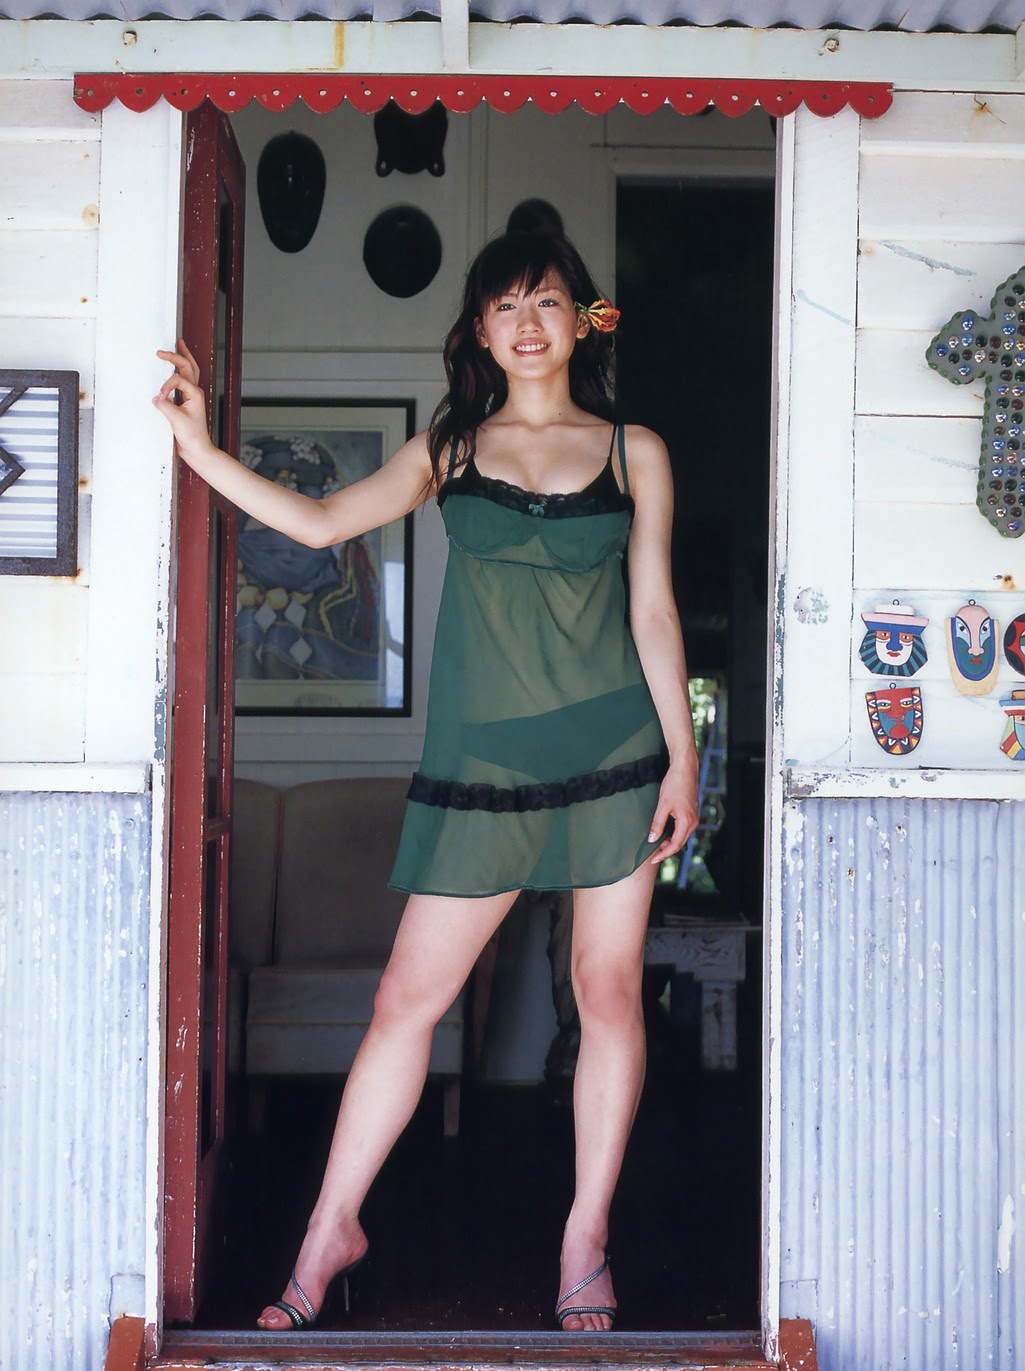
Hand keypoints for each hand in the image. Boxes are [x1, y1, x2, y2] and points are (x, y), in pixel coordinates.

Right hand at [153, 339, 212, 460]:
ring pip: (190, 371)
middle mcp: (195, 392)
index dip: (166, 386)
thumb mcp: (176, 420)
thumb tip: (155, 397)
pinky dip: (179, 370)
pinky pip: (183, 381)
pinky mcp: (186, 402)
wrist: (197, 449)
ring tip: (179, 344)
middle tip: (162, 351)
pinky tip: (174, 367)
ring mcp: (192, 396)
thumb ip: (164, 406)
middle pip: (188, 366)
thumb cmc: (192, 436)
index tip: (160, 397)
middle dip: (176, 355)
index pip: (177, 380)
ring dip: (184, 357)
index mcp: (195, 393)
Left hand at [647, 758, 698, 864]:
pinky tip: (665, 834)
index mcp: (687, 821)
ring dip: (670, 842)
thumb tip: (652, 839)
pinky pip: (683, 829)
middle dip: (667, 850)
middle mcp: (693, 821)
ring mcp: (694, 817)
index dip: (664, 854)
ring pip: (682, 836)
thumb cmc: (674, 784)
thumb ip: (657, 824)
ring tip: (657, 846)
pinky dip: (674, 834)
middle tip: (653, 855)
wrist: (684, 769)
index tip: (653, 859)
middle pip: (680, 843)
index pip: (675, 845)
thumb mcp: (663, 805)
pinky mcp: (691, 812)